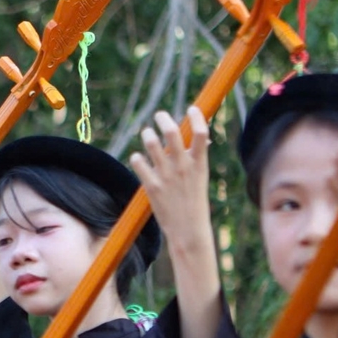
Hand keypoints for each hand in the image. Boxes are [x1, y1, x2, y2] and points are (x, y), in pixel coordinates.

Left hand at [132, 107, 211, 255]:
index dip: (196, 117)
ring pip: (152, 143)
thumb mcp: (201, 177)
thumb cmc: (194, 201)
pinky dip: (137, 158)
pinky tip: (138, 159)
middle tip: (159, 115)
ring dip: (148, 134)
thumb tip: (198, 140)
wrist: (188, 229)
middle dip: (163, 118)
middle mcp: (183, 166)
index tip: (191, 108)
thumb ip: (196, 157)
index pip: (201, 132)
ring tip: (147, 133)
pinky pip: (139, 162)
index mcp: (199, 163)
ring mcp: (166, 175)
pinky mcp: (152, 186)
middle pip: (172, 132)